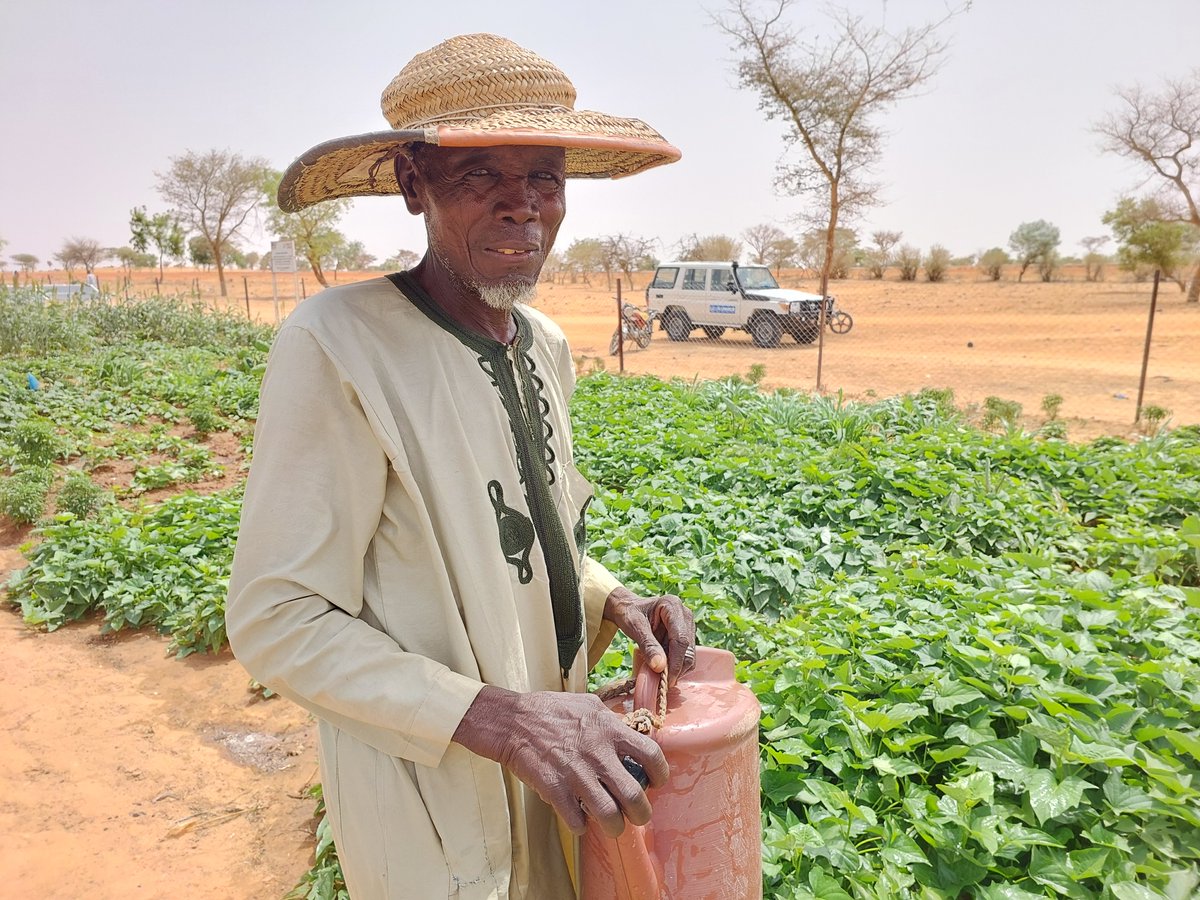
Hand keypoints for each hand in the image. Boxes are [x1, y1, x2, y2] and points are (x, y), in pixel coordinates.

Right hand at [452, 686, 667, 836]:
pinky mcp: (555, 789)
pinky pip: (577, 821)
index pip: (651, 754)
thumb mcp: (588, 704)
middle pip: (634, 796)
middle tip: (638, 816)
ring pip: (609, 816)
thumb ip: (612, 720)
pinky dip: (581, 827)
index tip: (656, 782)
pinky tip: (580, 821)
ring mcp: (576, 773)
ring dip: (615, 827)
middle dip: (641, 814)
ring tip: (613, 826)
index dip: (661, 773)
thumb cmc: (551, 710)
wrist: (513, 721)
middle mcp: (597, 753)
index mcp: (609, 730)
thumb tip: (632, 732)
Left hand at [603, 587, 695, 685]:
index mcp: (672, 606)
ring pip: (690, 654)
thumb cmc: (629, 613)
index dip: (675, 662)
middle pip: (688, 649)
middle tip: (662, 683)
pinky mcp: (686, 635)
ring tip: (659, 674)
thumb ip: (647, 645)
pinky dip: (676, 666)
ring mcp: (687, 625)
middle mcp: (685, 614)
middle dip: (677, 668)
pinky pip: (685, 655)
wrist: (629, 608)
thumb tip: (660, 667)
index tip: (666, 680)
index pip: (680, 639)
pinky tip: (662, 667)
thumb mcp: (634, 627)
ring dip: (677, 668)